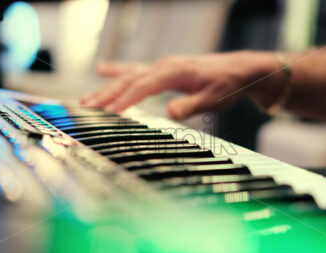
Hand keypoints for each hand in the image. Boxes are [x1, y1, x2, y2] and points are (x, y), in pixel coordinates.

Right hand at [81, 51, 286, 119]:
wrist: (238, 70)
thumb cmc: (226, 85)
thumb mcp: (213, 99)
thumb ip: (190, 106)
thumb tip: (170, 113)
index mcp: (175, 72)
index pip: (144, 85)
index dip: (126, 99)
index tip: (109, 111)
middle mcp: (165, 66)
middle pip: (130, 79)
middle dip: (108, 93)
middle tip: (88, 106)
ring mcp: (162, 66)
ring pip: (129, 75)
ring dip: (108, 87)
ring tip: (87, 98)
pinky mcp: (163, 70)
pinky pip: (136, 70)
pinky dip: (118, 71)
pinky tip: (102, 69)